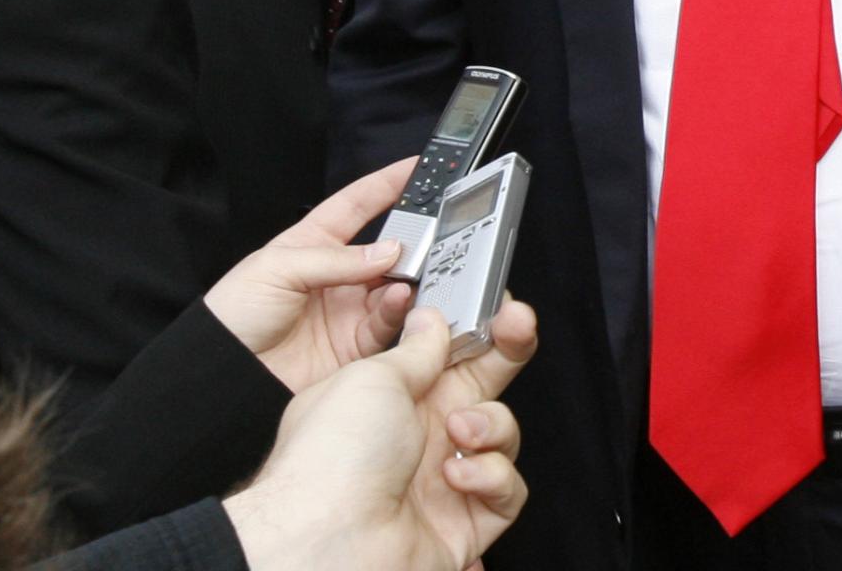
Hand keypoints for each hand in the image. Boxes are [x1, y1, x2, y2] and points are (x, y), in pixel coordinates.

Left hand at [202, 157, 417, 392]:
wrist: (222, 375)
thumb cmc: (233, 314)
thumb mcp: (276, 268)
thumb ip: (335, 258)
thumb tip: (389, 249)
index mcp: (312, 244)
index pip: (357, 205)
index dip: (386, 184)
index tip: (417, 166)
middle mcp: (336, 275)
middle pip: (385, 248)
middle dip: (409, 237)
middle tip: (432, 230)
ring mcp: (347, 310)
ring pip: (393, 285)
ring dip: (407, 277)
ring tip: (411, 271)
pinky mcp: (354, 345)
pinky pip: (388, 323)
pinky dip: (398, 309)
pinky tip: (397, 299)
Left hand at [221, 301, 536, 570]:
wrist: (325, 539)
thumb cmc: (332, 457)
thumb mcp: (373, 377)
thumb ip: (416, 348)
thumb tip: (433, 318)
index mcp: (394, 395)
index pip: (449, 348)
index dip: (478, 322)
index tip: (498, 302)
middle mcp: (420, 432)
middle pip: (484, 382)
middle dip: (507, 350)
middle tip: (516, 326)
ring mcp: (442, 477)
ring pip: (501, 433)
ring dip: (492, 424)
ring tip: (460, 432)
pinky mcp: (464, 520)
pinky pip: (507, 490)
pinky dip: (493, 478)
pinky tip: (458, 477)